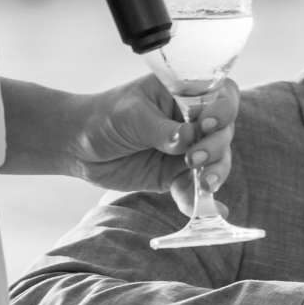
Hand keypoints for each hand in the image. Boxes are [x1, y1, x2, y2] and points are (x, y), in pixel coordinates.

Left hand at [66, 74, 237, 208]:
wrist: (80, 146)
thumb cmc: (106, 116)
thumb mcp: (132, 115)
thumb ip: (161, 128)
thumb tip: (188, 138)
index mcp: (184, 94)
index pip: (220, 96)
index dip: (223, 109)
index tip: (208, 123)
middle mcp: (193, 121)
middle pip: (223, 132)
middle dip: (216, 146)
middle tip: (194, 158)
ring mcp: (187, 149)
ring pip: (216, 161)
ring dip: (215, 172)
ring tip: (204, 183)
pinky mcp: (176, 176)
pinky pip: (194, 188)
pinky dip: (200, 201)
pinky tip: (204, 210)